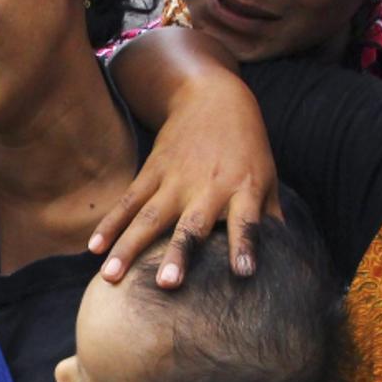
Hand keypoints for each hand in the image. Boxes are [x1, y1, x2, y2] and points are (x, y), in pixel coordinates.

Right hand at [88, 72, 277, 286]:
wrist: (212, 97)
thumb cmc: (247, 146)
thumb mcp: (268, 176)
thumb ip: (271, 217)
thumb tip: (287, 258)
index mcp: (244, 190)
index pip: (248, 222)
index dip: (245, 245)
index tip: (243, 273)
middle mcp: (209, 187)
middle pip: (192, 225)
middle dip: (179, 253)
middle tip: (167, 284)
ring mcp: (176, 179)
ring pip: (149, 218)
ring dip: (129, 247)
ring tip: (111, 276)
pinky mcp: (152, 171)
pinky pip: (128, 201)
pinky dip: (110, 224)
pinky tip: (94, 248)